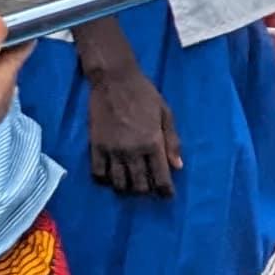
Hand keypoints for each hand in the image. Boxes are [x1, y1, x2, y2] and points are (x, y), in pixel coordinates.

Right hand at [82, 52, 181, 198]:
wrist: (114, 79)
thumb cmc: (144, 93)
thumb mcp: (165, 113)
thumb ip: (172, 141)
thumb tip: (178, 166)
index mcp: (152, 143)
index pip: (161, 177)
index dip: (165, 191)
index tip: (167, 195)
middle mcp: (132, 151)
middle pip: (139, 185)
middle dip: (146, 191)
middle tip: (149, 189)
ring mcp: (112, 150)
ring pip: (119, 183)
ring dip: (126, 189)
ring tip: (130, 186)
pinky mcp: (96, 146)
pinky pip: (98, 172)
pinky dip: (104, 180)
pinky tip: (110, 177)